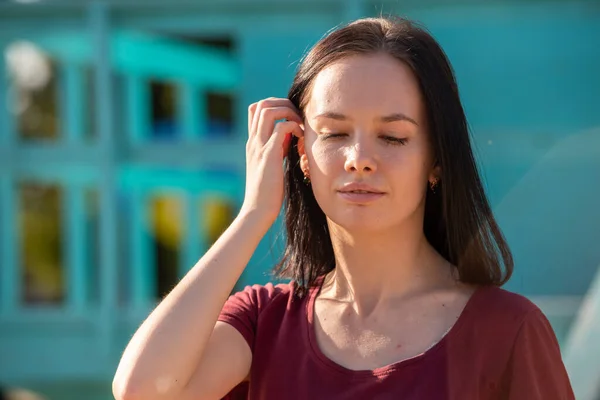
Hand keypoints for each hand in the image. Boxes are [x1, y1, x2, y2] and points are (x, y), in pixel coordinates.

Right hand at [240, 98, 303, 223]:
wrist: (258, 210)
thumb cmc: (268, 192)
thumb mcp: (272, 164)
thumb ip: (277, 148)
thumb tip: (290, 136)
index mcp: (253, 142)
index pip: (256, 110)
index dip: (275, 107)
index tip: (291, 119)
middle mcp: (253, 141)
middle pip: (262, 104)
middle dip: (283, 104)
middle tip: (298, 117)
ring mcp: (259, 146)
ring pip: (268, 110)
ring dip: (288, 111)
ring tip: (299, 125)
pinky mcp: (269, 155)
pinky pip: (282, 128)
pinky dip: (294, 127)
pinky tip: (301, 140)